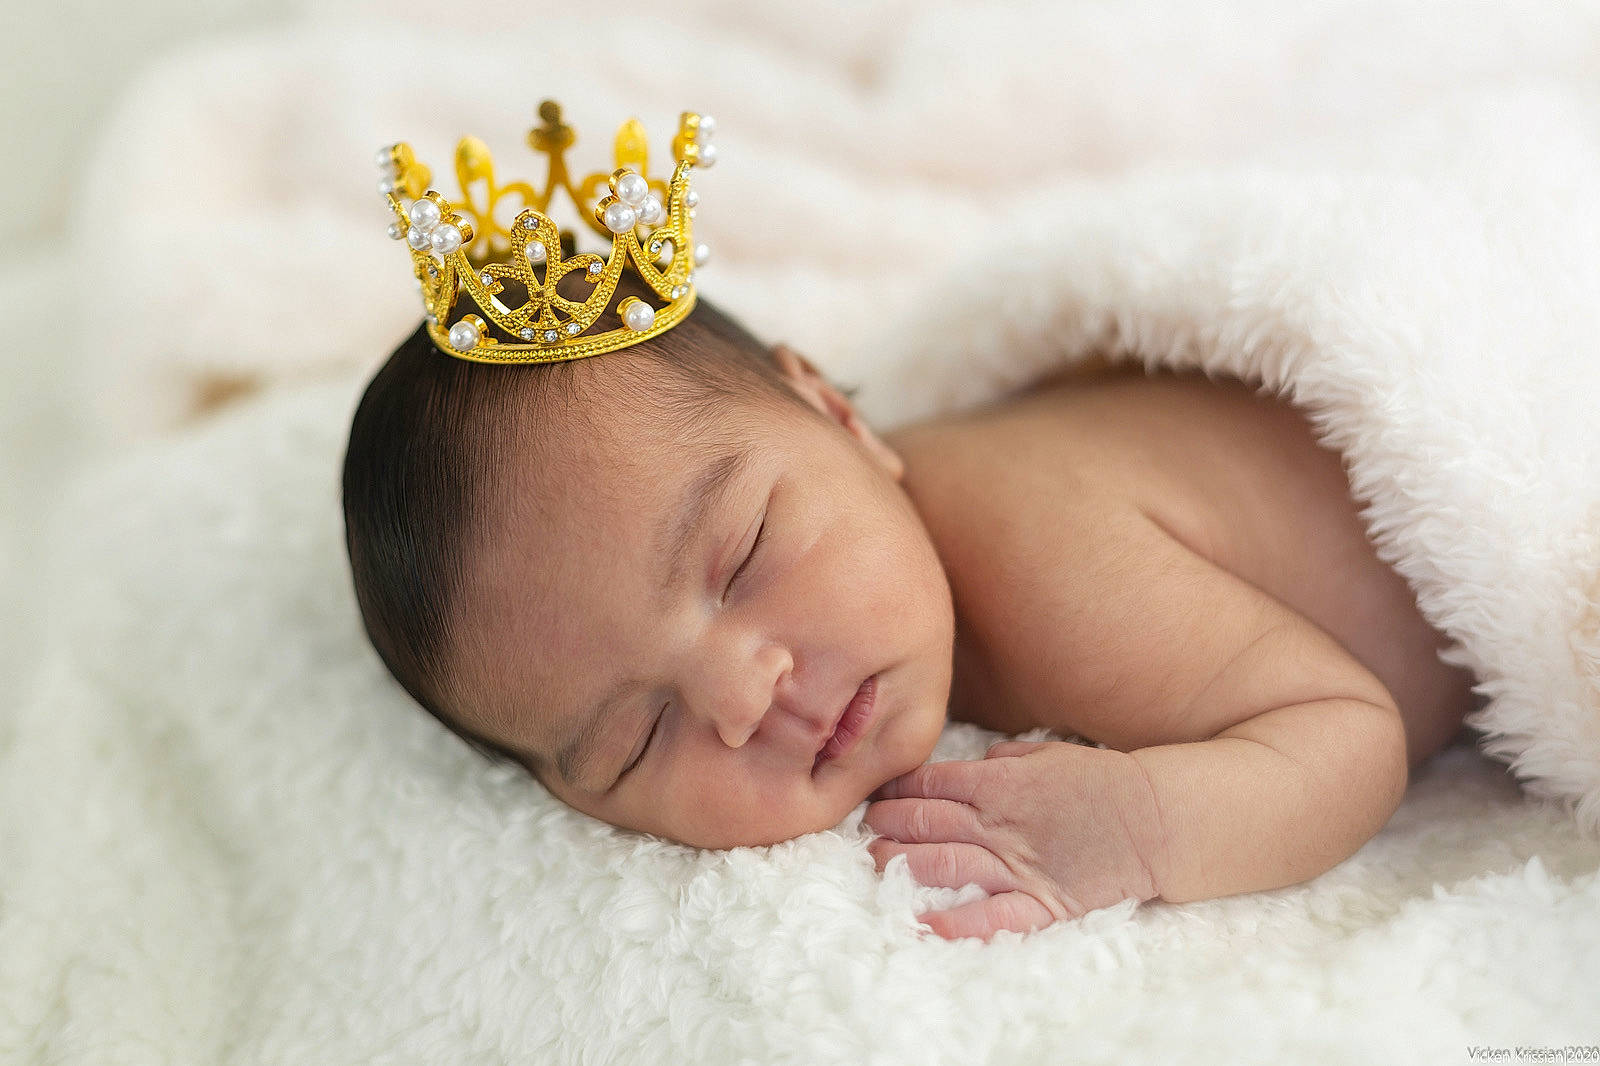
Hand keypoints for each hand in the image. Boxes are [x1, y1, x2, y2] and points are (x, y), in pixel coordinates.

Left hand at [864, 739, 1164, 941]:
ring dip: (901, 862)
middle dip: (886, 822)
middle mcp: (999, 822)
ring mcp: (1017, 865)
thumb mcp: (1051, 751)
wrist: (1157, 817)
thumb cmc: (1105, 779)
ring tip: (875, 861)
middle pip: (925, 821)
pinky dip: (954, 922)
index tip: (876, 791)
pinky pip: (990, 917)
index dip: (896, 787)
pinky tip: (922, 923)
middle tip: (864, 825)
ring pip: (942, 863)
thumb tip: (980, 758)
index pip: (930, 783)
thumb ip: (1008, 757)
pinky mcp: (1041, 902)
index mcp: (1000, 781)